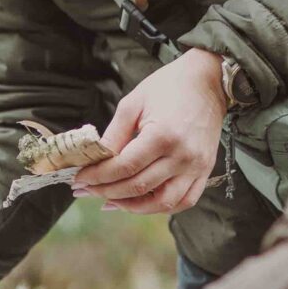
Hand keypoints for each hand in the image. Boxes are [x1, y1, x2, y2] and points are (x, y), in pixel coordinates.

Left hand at [70, 50, 227, 215]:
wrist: (208, 81)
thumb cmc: (169, 87)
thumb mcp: (133, 103)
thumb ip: (114, 134)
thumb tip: (94, 160)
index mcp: (163, 135)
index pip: (124, 167)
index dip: (98, 177)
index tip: (79, 179)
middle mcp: (183, 155)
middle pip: (138, 186)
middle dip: (106, 192)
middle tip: (85, 190)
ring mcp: (197, 166)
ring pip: (162, 202)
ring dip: (133, 206)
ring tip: (110, 201)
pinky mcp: (205, 171)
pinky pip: (184, 201)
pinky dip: (161, 207)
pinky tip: (141, 202)